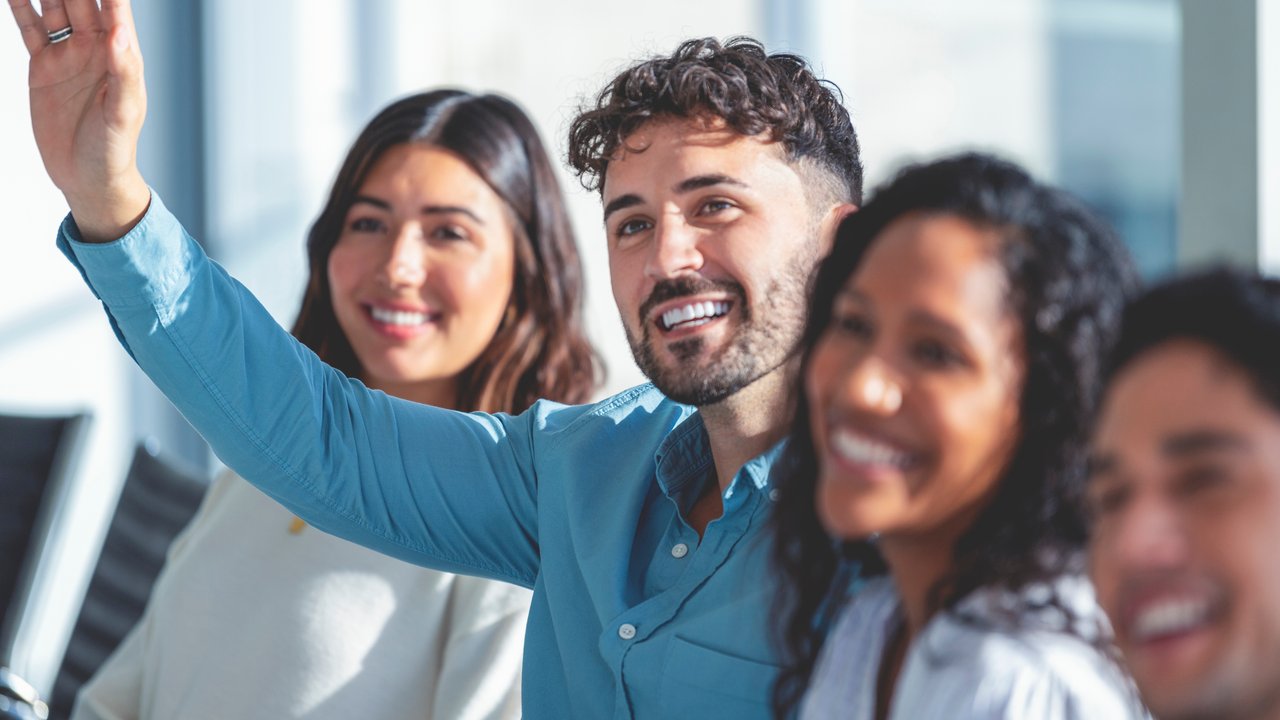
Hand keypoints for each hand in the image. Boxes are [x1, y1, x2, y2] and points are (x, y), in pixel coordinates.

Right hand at [9, 0, 149, 241]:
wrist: (87, 179)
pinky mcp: (44, 65)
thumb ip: (124, 72)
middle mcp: (96, 49)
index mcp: (122, 56)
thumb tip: (119, 31)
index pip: (114, 8)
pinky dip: (20, 5)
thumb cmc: (113, 151)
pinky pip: (31, 27)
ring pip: (55, 6)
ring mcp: (69, 54)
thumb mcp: (122, 114)